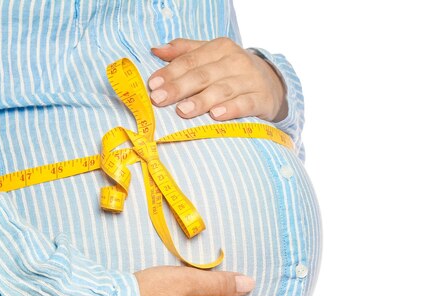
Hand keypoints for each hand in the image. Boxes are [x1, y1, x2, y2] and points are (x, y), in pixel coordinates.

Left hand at [147, 37, 287, 122]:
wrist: (273, 83)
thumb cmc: (233, 71)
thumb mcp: (212, 56)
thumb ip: (185, 51)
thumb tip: (156, 50)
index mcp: (220, 48)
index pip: (191, 60)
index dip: (170, 72)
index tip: (153, 85)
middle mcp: (236, 61)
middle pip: (203, 75)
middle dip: (179, 87)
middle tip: (159, 99)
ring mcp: (250, 80)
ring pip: (222, 90)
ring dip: (201, 100)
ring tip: (182, 110)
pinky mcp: (262, 99)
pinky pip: (244, 104)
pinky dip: (230, 109)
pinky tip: (216, 115)